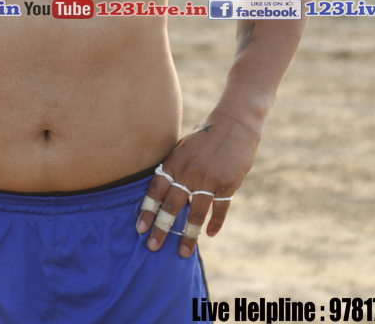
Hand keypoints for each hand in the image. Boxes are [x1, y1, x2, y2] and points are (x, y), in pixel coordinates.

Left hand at [135, 110, 261, 256]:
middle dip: (161, 229)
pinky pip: (220, 209)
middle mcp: (189, 172)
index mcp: (174, 162)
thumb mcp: (183, 146)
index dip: (147, 211)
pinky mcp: (228, 184)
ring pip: (196, 213)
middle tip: (153, 247)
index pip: (156, 190)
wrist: (235, 122)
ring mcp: (209, 179)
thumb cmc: (206, 134)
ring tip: (183, 252)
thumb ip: (174, 167)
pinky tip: (209, 234)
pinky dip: (215, 223)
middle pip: (172, 206)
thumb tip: (161, 189)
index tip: (139, 229)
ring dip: (189, 234)